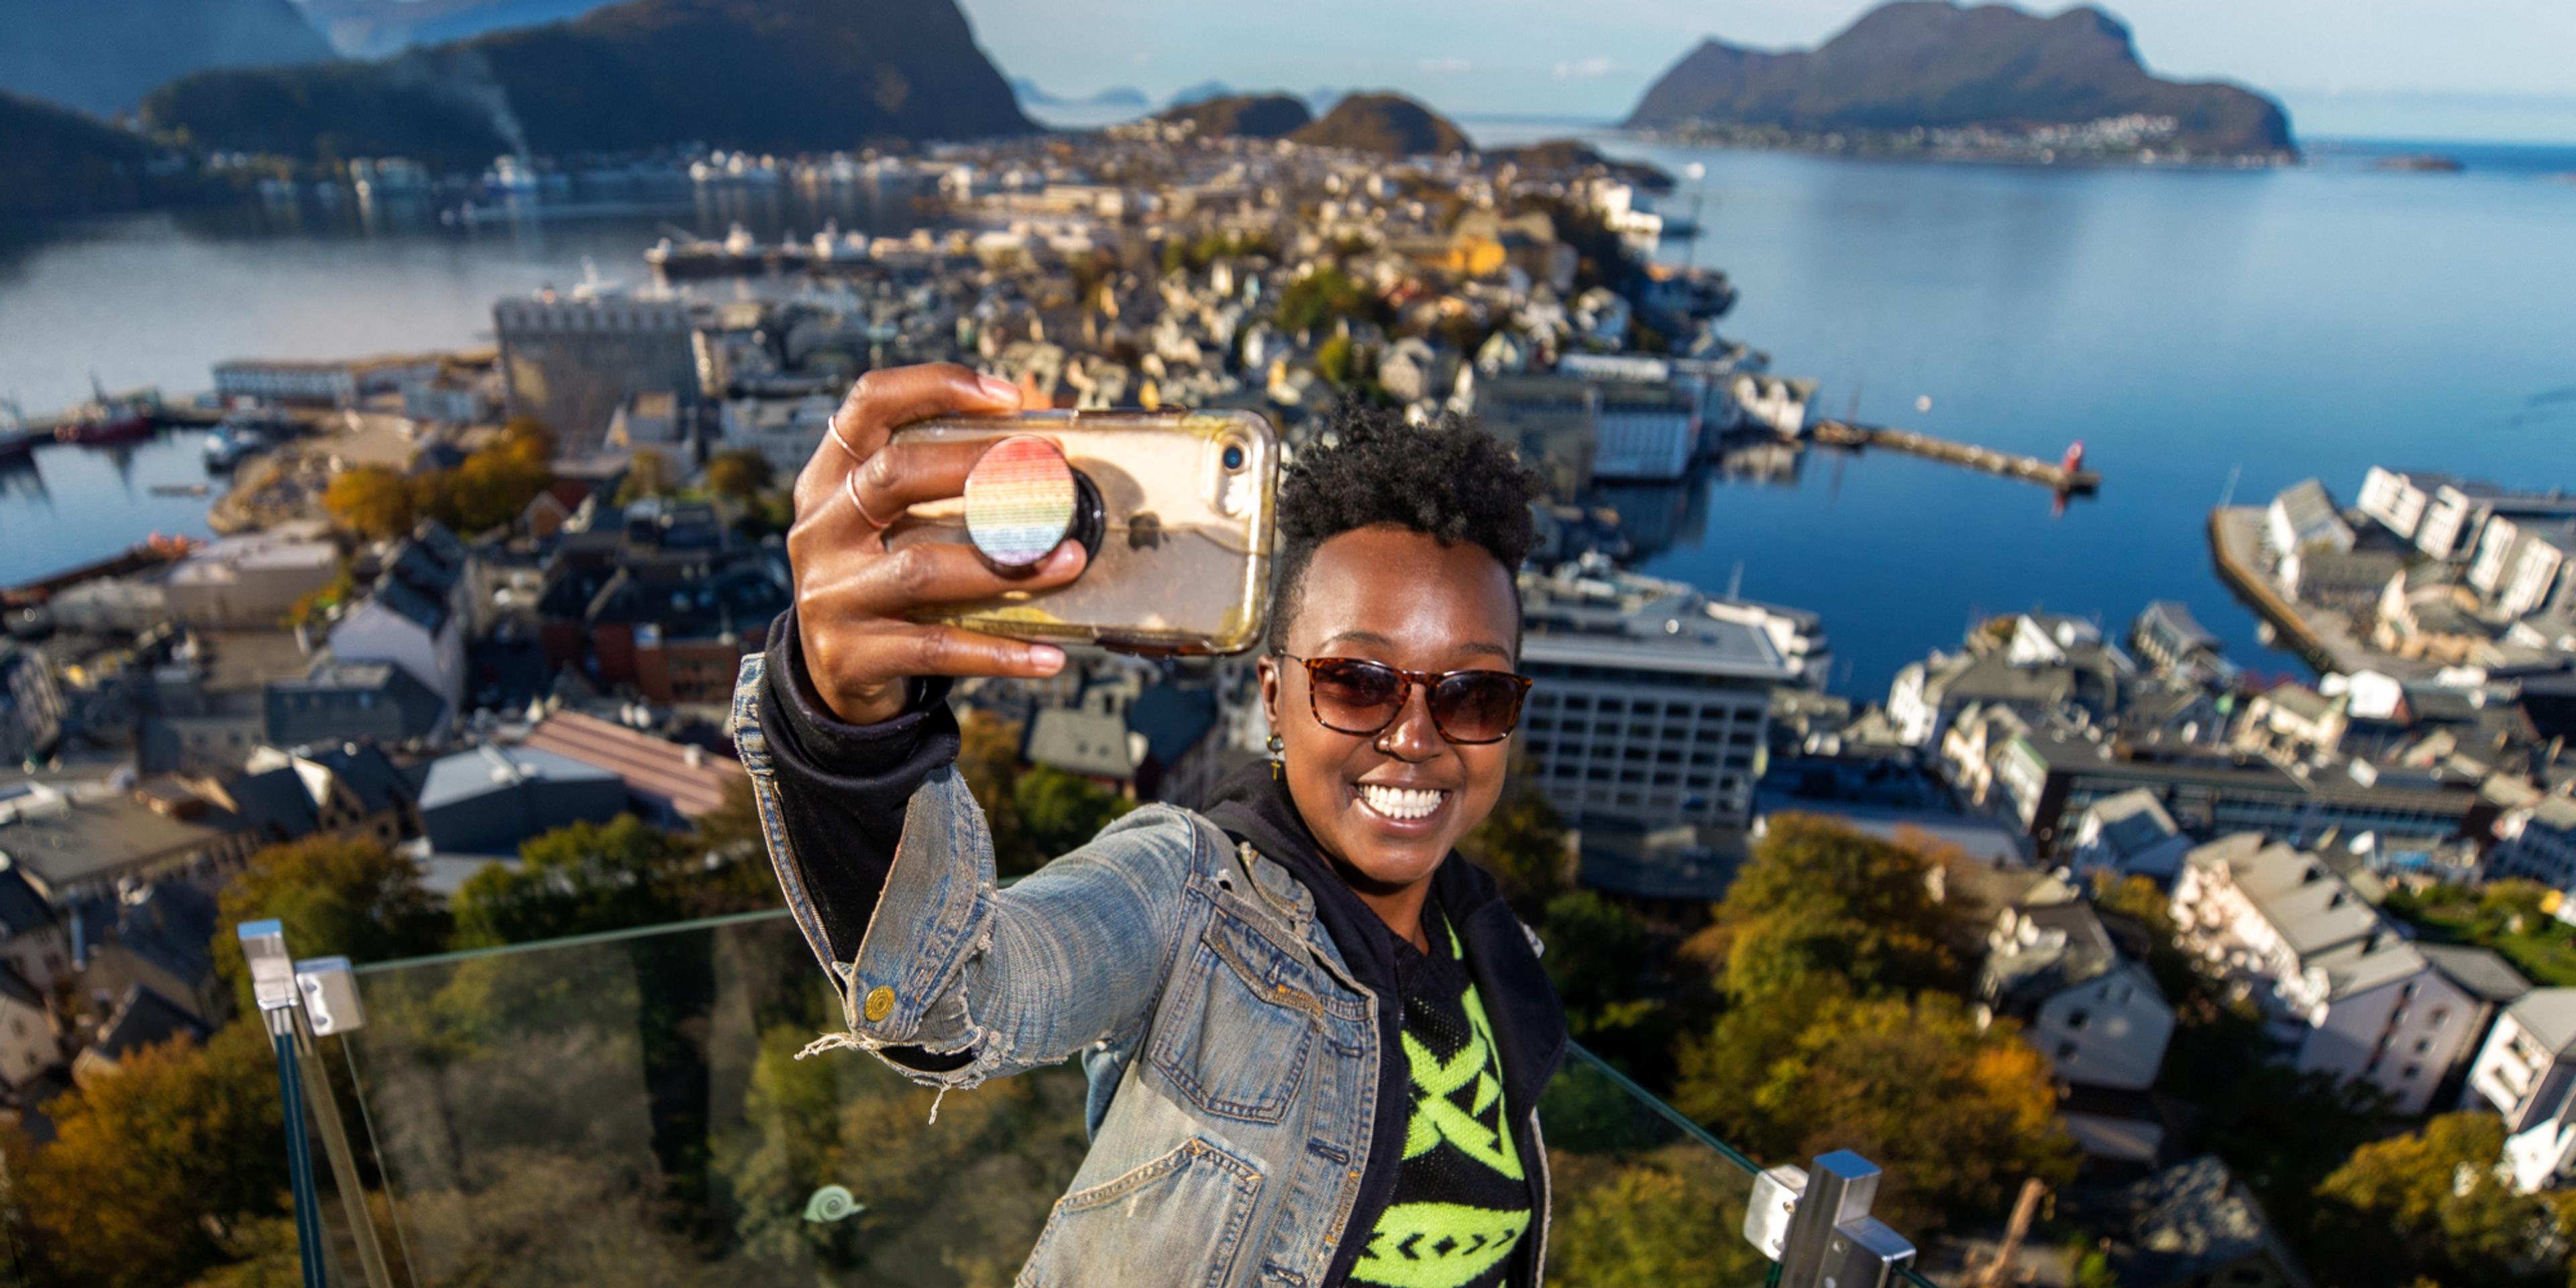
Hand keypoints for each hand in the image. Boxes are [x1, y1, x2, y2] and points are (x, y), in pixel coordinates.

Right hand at [787, 363, 1085, 724]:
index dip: (935, 386)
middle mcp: (819, 529)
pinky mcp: (851, 654)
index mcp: (830, 480)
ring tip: (1069, 559)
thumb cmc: (886, 580)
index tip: (1009, 398)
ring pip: (921, 567)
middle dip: (976, 467)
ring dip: (1005, 564)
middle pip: (893, 476)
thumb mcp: (895, 523)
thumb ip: (943, 482)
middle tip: (1050, 473)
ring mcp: (829, 593)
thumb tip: (1043, 448)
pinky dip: (999, 651)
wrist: (838, 674)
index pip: (869, 404)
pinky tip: (1049, 656)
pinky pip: (937, 647)